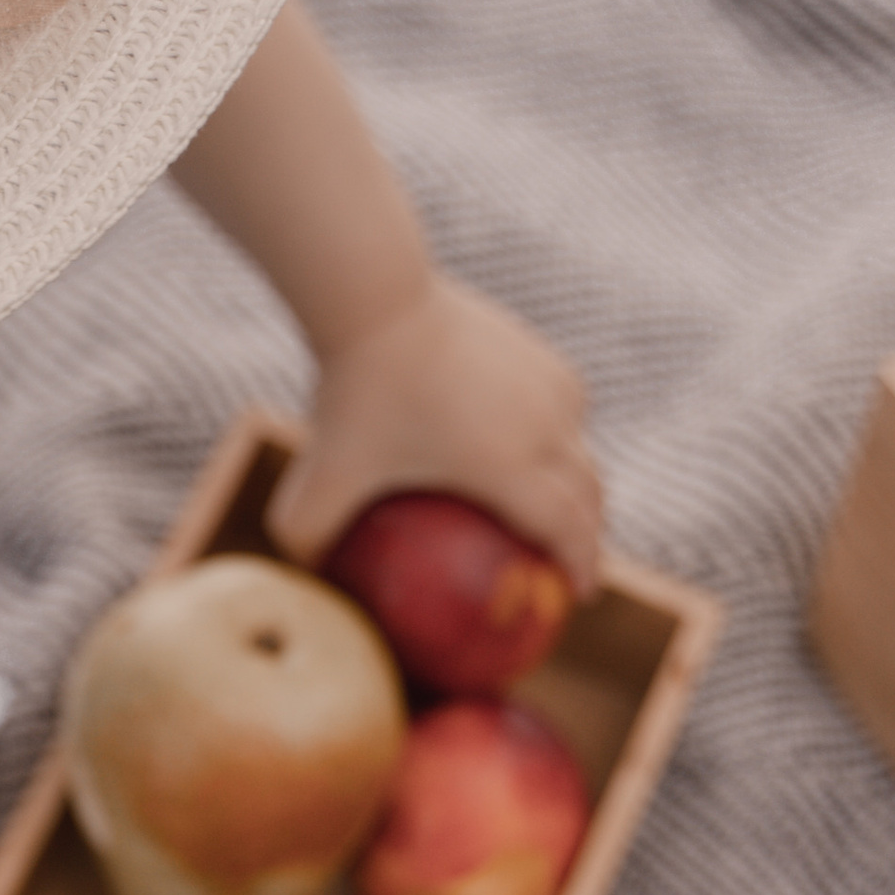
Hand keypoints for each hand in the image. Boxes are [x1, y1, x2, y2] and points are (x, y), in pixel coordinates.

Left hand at [264, 270, 605, 594]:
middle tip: (572, 565)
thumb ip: (307, 532)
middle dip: (590, 535)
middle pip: (589, 494)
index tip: (578, 596)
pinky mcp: (541, 353)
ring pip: (581, 450)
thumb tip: (305, 572)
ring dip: (582, 487)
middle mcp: (545, 427)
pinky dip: (563, 439)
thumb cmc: (355, 393)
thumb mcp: (324, 475)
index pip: (566, 530)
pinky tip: (536, 448)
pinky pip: (567, 408)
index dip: (581, 566)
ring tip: (563, 510)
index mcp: (510, 467)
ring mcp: (549, 386)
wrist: (380, 298)